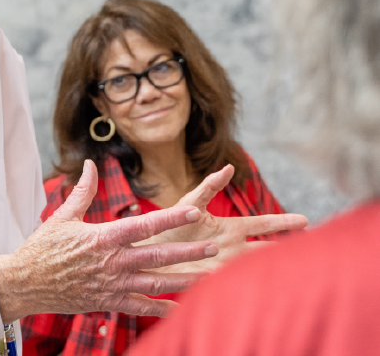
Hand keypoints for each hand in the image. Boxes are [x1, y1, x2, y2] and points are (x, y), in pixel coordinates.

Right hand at [0, 160, 218, 323]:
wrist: (24, 283)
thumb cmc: (42, 247)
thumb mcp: (62, 216)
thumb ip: (82, 191)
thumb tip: (91, 164)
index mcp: (102, 237)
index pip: (143, 225)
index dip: (171, 217)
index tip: (195, 210)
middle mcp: (112, 262)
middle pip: (158, 256)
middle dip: (189, 251)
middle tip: (215, 246)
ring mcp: (111, 285)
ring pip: (156, 284)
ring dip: (185, 280)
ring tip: (210, 276)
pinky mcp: (107, 302)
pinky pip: (140, 308)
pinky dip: (162, 310)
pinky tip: (182, 311)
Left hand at [144, 165, 308, 273]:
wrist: (146, 250)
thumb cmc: (168, 223)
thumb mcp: (189, 203)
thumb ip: (209, 187)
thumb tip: (229, 167)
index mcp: (228, 228)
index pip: (261, 225)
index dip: (282, 223)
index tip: (306, 221)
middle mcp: (231, 247)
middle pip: (265, 249)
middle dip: (287, 248)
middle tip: (314, 248)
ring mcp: (222, 265)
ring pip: (253, 268)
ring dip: (272, 269)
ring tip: (297, 273)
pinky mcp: (210, 281)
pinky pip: (233, 285)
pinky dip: (248, 288)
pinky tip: (264, 294)